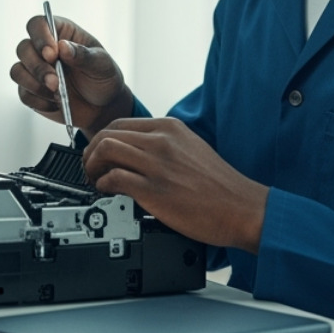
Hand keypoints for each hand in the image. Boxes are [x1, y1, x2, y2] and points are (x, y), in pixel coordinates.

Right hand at [10, 14, 134, 135]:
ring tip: (58, 94)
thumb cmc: (103, 78)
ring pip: (17, 71)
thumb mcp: (101, 64)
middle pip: (23, 48)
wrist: (102, 107)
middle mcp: (42, 48)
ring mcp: (34, 70)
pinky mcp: (30, 90)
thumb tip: (63, 46)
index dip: (40, 37)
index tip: (52, 55)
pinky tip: (56, 103)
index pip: (38, 24)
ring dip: (35, 85)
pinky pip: (23, 93)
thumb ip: (83, 55)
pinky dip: (39, 101)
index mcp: (60, 33)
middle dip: (37, 67)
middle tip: (55, 82)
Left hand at [82, 117, 268, 252]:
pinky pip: (113, 178)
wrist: (242, 208)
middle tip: (90, 169)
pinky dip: (102, 185)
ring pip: (105, 150)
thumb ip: (164, 145)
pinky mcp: (154, 190)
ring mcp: (157, 164)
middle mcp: (162, 141)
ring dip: (92, 167)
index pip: (120, 124)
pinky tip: (108, 192)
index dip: (101, 139)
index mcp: (170, 128)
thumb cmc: (220, 186)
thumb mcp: (191, 149)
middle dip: (91, 153)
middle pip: (107, 134)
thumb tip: (136, 152)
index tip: (98, 153)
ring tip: (95, 181)